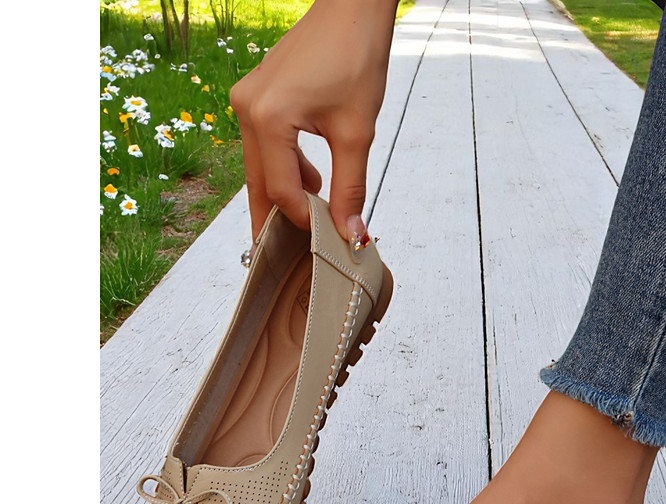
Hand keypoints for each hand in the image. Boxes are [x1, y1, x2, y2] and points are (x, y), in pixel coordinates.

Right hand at [230, 0, 397, 246]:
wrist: (351, 8)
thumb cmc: (356, 56)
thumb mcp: (357, 132)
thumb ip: (350, 189)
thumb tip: (350, 234)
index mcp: (267, 117)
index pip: (280, 188)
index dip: (303, 219)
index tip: (326, 240)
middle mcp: (246, 109)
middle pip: (259, 182)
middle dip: (277, 218)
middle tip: (284, 256)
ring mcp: (246, 100)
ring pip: (260, 165)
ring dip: (284, 192)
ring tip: (310, 218)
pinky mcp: (255, 95)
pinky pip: (264, 145)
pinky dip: (284, 167)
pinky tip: (310, 178)